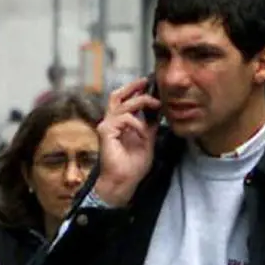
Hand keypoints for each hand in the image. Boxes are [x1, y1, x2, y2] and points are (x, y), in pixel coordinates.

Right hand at [93, 78, 160, 207]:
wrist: (124, 182)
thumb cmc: (133, 166)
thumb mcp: (147, 142)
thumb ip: (150, 127)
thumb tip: (159, 113)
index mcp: (119, 124)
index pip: (124, 101)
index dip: (135, 91)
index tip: (151, 87)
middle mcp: (110, 122)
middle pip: (117, 95)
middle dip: (133, 87)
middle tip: (147, 82)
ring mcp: (106, 125)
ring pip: (123, 104)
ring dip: (141, 102)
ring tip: (156, 104)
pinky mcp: (105, 131)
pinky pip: (124, 119)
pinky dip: (137, 123)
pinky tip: (144, 133)